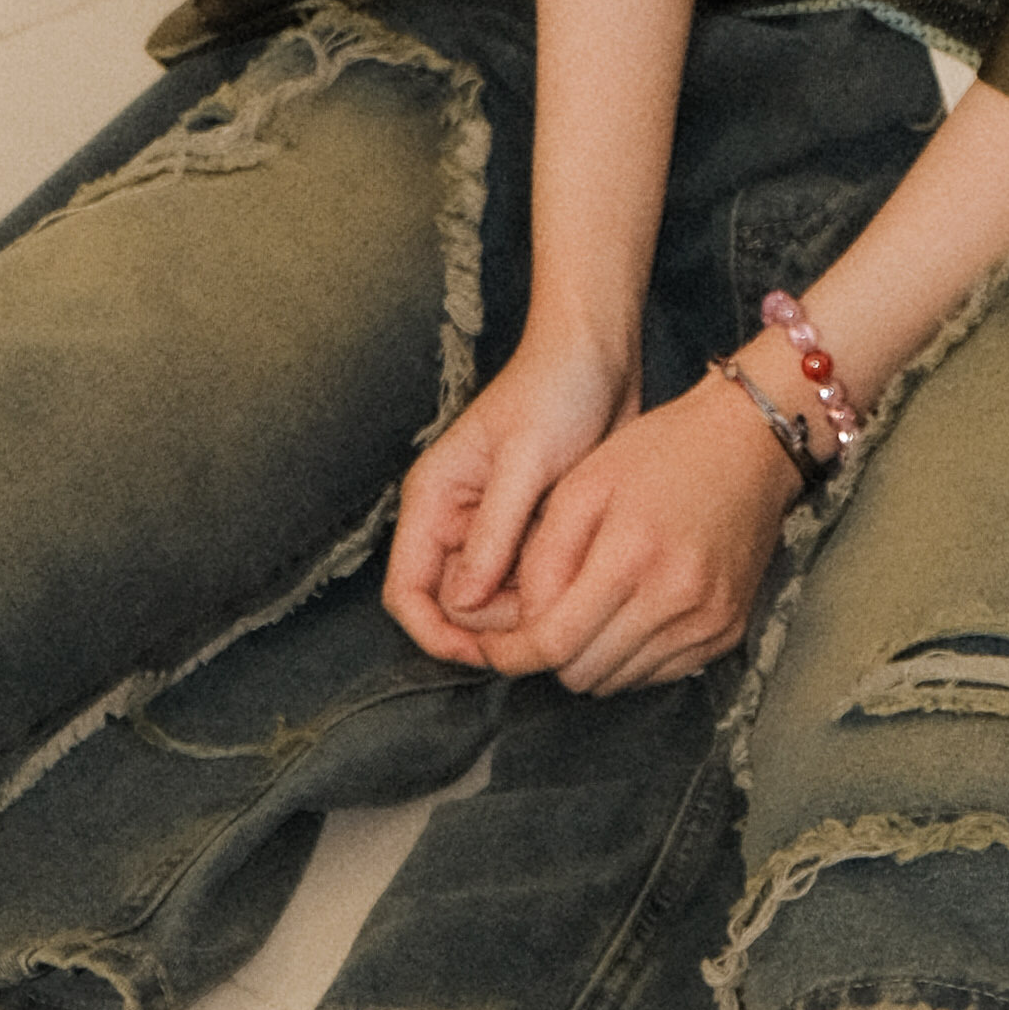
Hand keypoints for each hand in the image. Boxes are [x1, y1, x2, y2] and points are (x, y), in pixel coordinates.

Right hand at [383, 327, 635, 666]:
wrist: (601, 356)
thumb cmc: (555, 391)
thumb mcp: (526, 461)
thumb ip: (492, 533)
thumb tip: (464, 605)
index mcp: (433, 501)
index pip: (407, 593)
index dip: (436, 633)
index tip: (484, 652)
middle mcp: (455, 522)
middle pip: (456, 609)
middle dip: (498, 620)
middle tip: (550, 594)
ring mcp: (492, 531)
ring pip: (497, 605)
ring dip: (530, 604)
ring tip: (569, 566)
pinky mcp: (529, 533)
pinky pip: (530, 585)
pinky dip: (552, 587)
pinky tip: (580, 561)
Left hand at [440, 370, 807, 695]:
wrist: (750, 444)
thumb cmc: (661, 452)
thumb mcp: (583, 484)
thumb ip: (543, 556)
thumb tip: (523, 621)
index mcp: (631, 557)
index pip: (554, 643)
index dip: (512, 654)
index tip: (492, 647)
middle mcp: (676, 600)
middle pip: (585, 672)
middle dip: (550, 653)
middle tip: (541, 619)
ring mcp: (708, 621)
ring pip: (619, 680)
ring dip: (591, 655)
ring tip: (588, 607)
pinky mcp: (727, 631)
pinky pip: (660, 673)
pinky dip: (631, 654)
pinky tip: (629, 611)